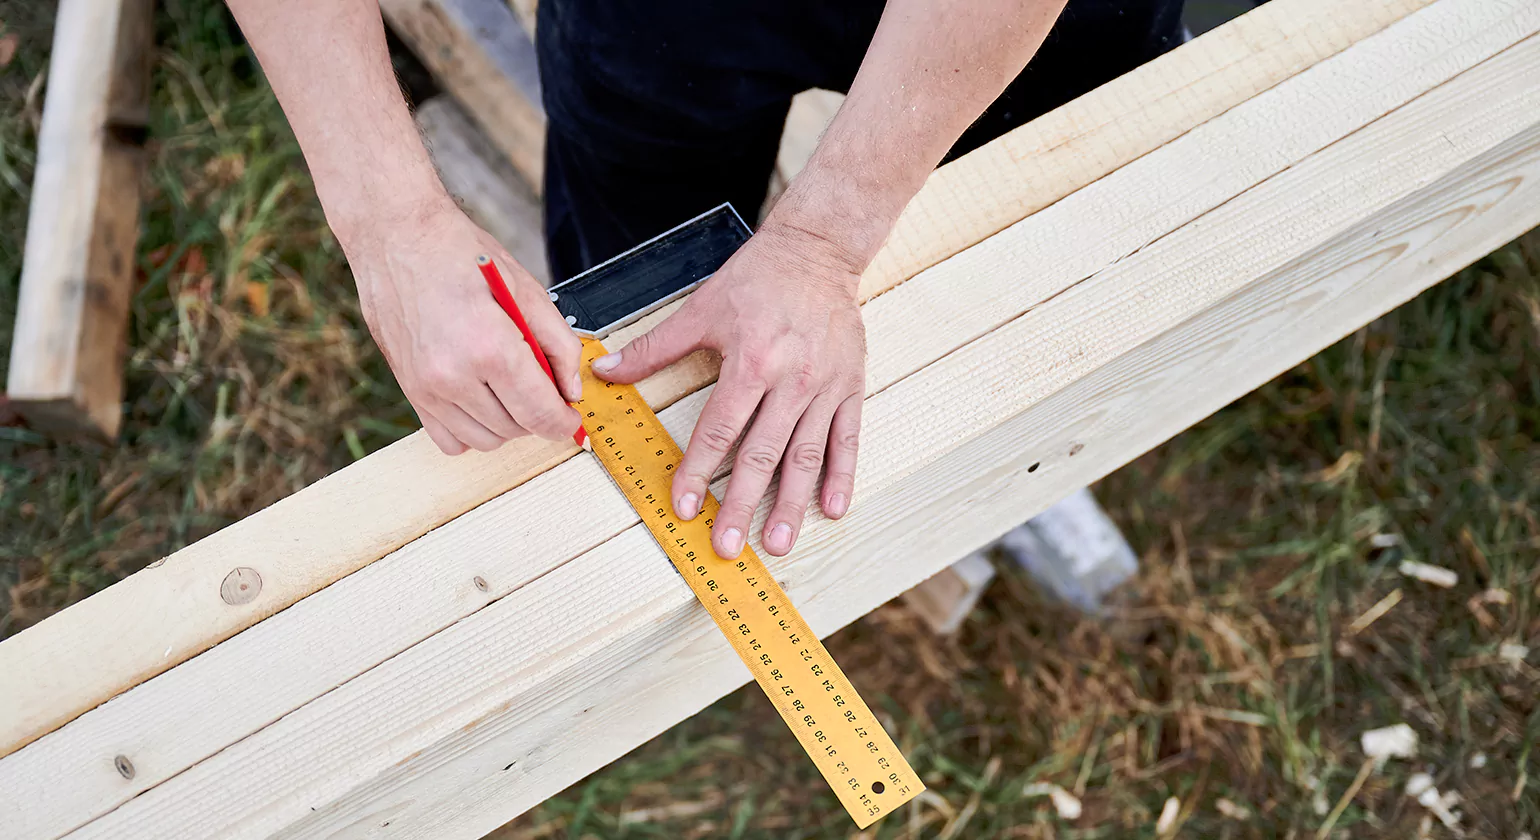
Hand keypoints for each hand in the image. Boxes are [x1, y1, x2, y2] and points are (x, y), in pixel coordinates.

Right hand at [345, 199, 583, 453]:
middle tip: (540, 384)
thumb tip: (572, 390)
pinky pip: (450, 439)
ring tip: (508, 385)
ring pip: (485, 439)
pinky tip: (480, 398)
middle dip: (537, 414)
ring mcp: (426, 388)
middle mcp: (453, 375)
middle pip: (515, 429)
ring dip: (507, 422)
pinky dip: (472, 428)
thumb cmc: (460, 255)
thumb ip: (559, 344)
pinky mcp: (409, 391)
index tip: (571, 418)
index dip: (564, 422)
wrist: (397, 238)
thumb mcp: (526, 290)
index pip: (539, 413)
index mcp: (489, 347)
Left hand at [591, 221, 866, 558]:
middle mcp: (790, 380)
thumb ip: (653, 348)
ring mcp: (824, 387)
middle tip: (728, 546)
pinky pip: (847, 438)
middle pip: (762, 454)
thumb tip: (604, 371)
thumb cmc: (757, 279)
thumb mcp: (701, 309)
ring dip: (792, 504)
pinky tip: (833, 510)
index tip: (683, 507)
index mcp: (751, 361)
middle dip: (742, 504)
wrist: (819, 250)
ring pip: (806, 456)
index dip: (698, 471)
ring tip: (778, 544)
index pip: (719, 429)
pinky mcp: (851, 386)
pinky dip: (842, 476)